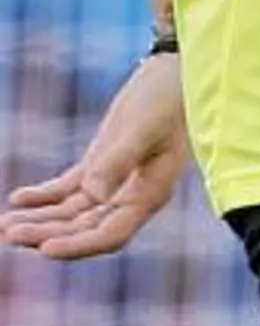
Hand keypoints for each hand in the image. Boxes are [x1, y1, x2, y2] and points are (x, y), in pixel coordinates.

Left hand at [2, 54, 190, 259]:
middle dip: (48, 234)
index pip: (112, 234)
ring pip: (73, 213)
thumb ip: (118, 162)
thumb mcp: (143, 129)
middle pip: (85, 228)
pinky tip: (18, 198)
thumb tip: (92, 196)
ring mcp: (115, 182)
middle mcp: (132, 196)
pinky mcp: (102, 164)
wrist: (176, 76)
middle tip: (9, 233)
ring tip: (4, 224)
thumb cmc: (168, 102)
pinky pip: (68, 190)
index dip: (78, 246)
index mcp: (150, 194)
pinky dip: (44, 196)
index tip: (45, 248)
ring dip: (41, 220)